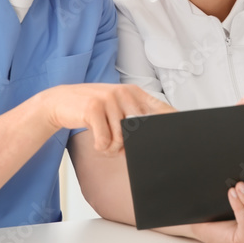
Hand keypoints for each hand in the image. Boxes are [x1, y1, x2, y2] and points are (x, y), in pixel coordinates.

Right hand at [37, 83, 174, 153]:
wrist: (60, 101)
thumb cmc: (91, 108)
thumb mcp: (115, 108)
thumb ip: (133, 120)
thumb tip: (151, 140)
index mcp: (134, 93)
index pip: (159, 108)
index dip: (172, 120)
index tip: (183, 130)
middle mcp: (124, 93)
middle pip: (140, 131)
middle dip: (128, 146)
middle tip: (116, 147)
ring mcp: (109, 98)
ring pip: (121, 139)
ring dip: (111, 149)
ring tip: (103, 141)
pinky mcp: (93, 107)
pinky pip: (105, 141)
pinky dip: (100, 147)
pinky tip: (95, 141)